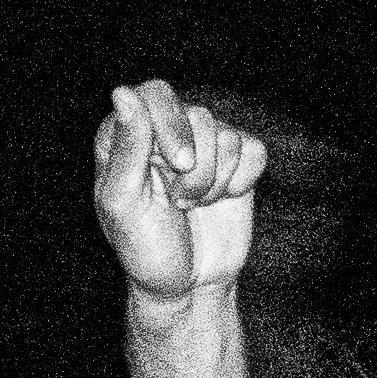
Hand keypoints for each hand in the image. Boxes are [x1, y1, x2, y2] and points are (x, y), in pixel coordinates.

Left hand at [93, 80, 263, 300]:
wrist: (188, 286)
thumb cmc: (145, 248)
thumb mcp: (122, 204)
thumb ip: (125, 148)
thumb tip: (124, 91)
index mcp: (128, 133)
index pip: (156, 95)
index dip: (172, 125)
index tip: (178, 163)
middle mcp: (166, 129)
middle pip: (199, 115)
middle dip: (196, 169)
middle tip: (180, 202)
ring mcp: (205, 143)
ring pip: (228, 136)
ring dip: (214, 183)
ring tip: (193, 205)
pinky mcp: (238, 161)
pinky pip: (254, 151)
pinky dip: (242, 182)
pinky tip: (222, 200)